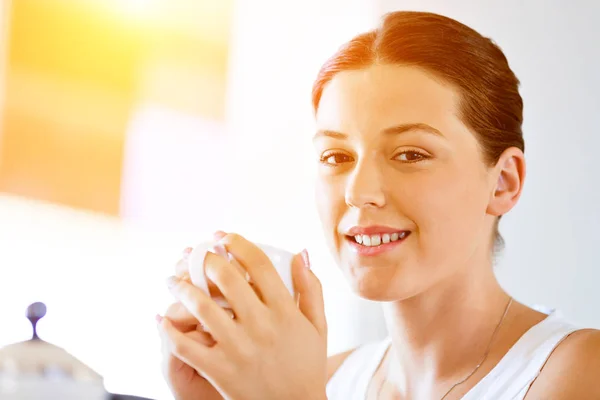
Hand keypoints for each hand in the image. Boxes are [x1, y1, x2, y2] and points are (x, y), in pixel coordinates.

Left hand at [158, 233, 327, 399]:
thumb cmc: (306, 365)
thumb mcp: (318, 325)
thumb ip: (311, 288)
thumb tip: (300, 253)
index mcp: (285, 311)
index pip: (259, 264)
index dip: (238, 243)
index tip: (224, 237)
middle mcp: (261, 326)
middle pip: (226, 278)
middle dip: (207, 258)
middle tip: (197, 253)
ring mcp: (238, 348)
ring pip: (201, 307)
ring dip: (182, 287)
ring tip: (173, 280)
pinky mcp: (220, 370)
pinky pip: (186, 345)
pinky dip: (169, 330)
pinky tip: (162, 318)